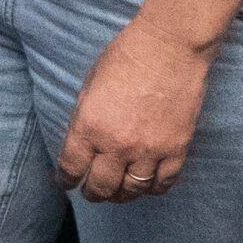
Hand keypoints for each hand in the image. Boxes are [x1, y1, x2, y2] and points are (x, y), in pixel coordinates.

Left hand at [56, 16, 212, 201]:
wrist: (169, 46)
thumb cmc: (126, 56)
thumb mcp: (89, 84)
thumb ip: (84, 117)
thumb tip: (81, 141)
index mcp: (89, 126)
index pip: (72, 167)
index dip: (66, 179)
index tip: (66, 182)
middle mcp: (117, 144)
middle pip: (101, 187)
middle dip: (93, 193)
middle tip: (91, 192)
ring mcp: (149, 150)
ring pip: (132, 191)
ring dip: (122, 195)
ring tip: (118, 193)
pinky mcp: (176, 149)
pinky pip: (163, 183)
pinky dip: (153, 188)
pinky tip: (147, 184)